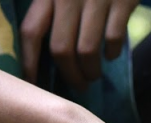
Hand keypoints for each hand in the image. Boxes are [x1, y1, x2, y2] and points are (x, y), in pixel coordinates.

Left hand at [20, 0, 138, 89]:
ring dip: (90, 71)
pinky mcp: (121, 1)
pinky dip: (112, 54)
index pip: (31, 32)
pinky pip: (114, 38)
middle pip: (61, 49)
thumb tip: (36, 52)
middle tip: (77, 85)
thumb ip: (47, 9)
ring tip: (93, 75)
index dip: (29, 62)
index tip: (32, 83)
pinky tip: (111, 56)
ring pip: (87, 51)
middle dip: (69, 75)